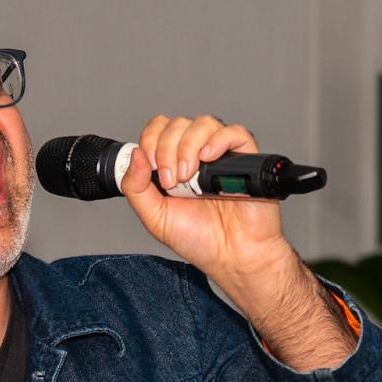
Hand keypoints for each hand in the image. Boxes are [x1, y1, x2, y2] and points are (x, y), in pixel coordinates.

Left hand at [120, 114, 302, 288]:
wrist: (232, 257)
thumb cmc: (199, 239)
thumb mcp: (154, 217)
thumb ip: (136, 188)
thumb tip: (135, 154)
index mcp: (173, 163)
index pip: (159, 129)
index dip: (151, 140)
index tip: (152, 167)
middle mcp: (196, 154)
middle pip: (178, 124)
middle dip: (167, 149)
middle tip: (171, 180)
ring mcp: (221, 155)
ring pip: (203, 123)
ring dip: (188, 146)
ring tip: (188, 176)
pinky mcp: (246, 159)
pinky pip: (235, 133)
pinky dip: (218, 140)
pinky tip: (209, 159)